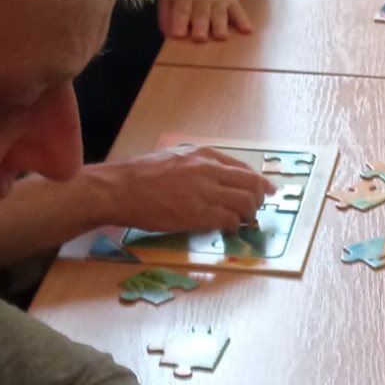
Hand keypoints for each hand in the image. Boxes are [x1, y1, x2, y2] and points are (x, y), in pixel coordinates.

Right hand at [90, 146, 271, 233]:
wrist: (118, 188)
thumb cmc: (139, 174)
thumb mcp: (173, 157)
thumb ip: (197, 164)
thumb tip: (218, 178)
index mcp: (203, 155)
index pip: (243, 168)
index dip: (259, 182)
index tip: (266, 191)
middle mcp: (208, 170)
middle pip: (251, 184)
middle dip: (258, 199)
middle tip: (254, 211)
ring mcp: (204, 191)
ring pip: (245, 203)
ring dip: (248, 215)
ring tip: (241, 222)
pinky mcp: (197, 213)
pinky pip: (228, 220)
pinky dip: (232, 226)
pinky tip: (226, 229)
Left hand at [158, 0, 251, 42]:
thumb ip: (166, 15)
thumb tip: (167, 35)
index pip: (181, 10)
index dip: (179, 22)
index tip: (178, 35)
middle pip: (201, 13)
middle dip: (201, 25)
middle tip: (200, 38)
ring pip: (220, 13)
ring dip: (220, 25)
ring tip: (221, 37)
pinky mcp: (233, 1)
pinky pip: (238, 11)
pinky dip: (243, 20)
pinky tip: (247, 30)